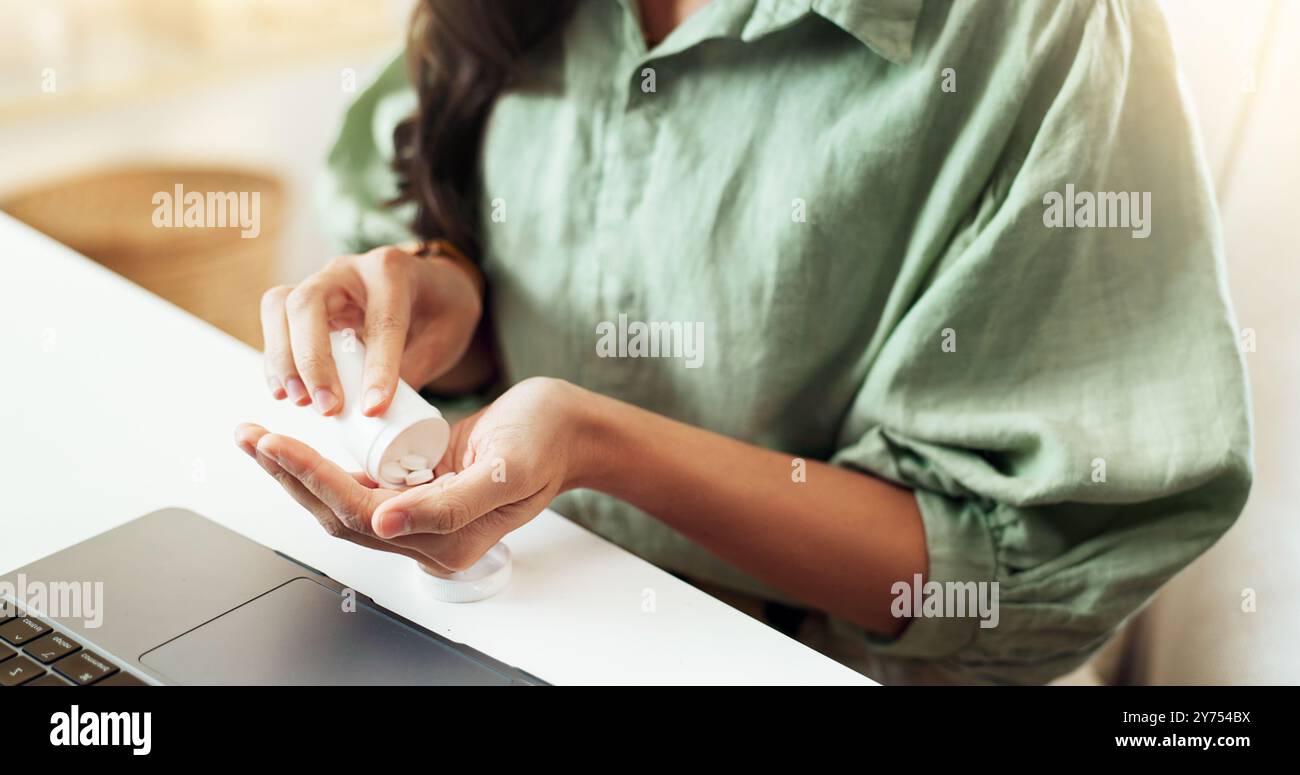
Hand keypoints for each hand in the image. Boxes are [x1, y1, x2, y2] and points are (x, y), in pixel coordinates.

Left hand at [235, 378, 594, 571]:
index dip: (312, 480)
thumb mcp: (506, 469)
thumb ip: (449, 504)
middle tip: (249, 434)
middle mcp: (427, 537)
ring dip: (297, 471)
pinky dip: (324, 463)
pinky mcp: (417, 490)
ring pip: (342, 502)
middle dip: (289, 475)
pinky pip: (360, 484)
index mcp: (447, 542)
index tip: (276, 443)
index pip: (359, 517)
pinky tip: (299, 440)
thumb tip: (384, 524)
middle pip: (338, 514)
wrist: (569, 427)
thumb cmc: (544, 441)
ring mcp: (420, 515)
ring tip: (258, 436)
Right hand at [261, 244, 481, 416]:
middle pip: (309, 302)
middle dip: (311, 360)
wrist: (434, 285)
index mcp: (393, 271)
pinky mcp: (305, 301)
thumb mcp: (445, 337)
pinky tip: (286, 392)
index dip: (376, 367)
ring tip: (300, 401)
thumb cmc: (442, 310)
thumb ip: (413, 368)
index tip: (373, 409)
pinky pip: (277, 321)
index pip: (380, 320)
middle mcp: (349, 269)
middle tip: (326, 407)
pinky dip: (276, 358)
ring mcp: (322, 281)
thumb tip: (374, 412)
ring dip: (283, 358)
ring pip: (281, 306)